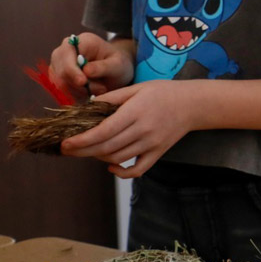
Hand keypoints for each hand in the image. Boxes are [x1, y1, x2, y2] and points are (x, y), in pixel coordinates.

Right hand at [49, 33, 133, 99]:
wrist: (116, 71)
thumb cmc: (119, 64)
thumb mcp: (118, 65)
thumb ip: (104, 67)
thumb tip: (86, 70)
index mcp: (82, 41)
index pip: (67, 55)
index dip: (72, 70)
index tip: (83, 83)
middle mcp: (65, 50)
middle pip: (60, 71)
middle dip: (79, 85)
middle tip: (101, 90)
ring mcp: (59, 63)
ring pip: (60, 83)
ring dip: (79, 92)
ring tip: (99, 90)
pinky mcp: (58, 76)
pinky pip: (61, 90)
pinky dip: (75, 95)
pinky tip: (90, 94)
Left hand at [59, 80, 196, 178]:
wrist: (193, 104)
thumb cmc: (163, 93)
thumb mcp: (136, 88)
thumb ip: (110, 98)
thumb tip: (85, 109)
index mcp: (136, 112)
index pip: (103, 131)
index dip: (82, 140)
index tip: (65, 143)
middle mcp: (144, 130)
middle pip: (106, 148)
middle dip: (82, 151)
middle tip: (67, 149)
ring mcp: (152, 144)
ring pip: (117, 158)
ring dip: (98, 157)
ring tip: (88, 150)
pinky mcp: (158, 153)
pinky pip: (137, 170)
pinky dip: (121, 173)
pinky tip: (110, 166)